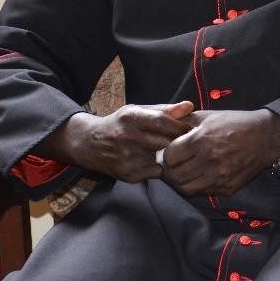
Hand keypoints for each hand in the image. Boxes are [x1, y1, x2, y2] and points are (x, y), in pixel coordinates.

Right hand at [36, 101, 193, 182]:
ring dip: (167, 155)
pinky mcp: (126, 174)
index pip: (164, 122)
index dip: (180, 126)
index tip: (189, 129)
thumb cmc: (119, 124)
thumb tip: (190, 106)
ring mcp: (126, 158)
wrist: (90, 144)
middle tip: (186, 142)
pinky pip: (155, 172)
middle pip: (165, 142)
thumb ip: (164, 110)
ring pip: (162, 158)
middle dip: (178, 142)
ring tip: (164, 150)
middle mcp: (127, 137)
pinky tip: (150, 160)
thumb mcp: (137, 111)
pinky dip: (157, 167)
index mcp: (131, 118)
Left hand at [161, 108, 279, 195]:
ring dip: (181, 182)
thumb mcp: (208, 116)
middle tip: (172, 166)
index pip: (170, 157)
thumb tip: (163, 126)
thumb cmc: (234, 123)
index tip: (170, 152)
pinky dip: (197, 186)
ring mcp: (219, 177)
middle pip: (175, 176)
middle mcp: (210, 160)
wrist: (265, 138)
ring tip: (183, 173)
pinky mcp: (227, 188)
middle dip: (169, 171)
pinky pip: (203, 193)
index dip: (166, 155)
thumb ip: (183, 120)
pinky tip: (199, 176)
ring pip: (186, 189)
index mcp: (202, 140)